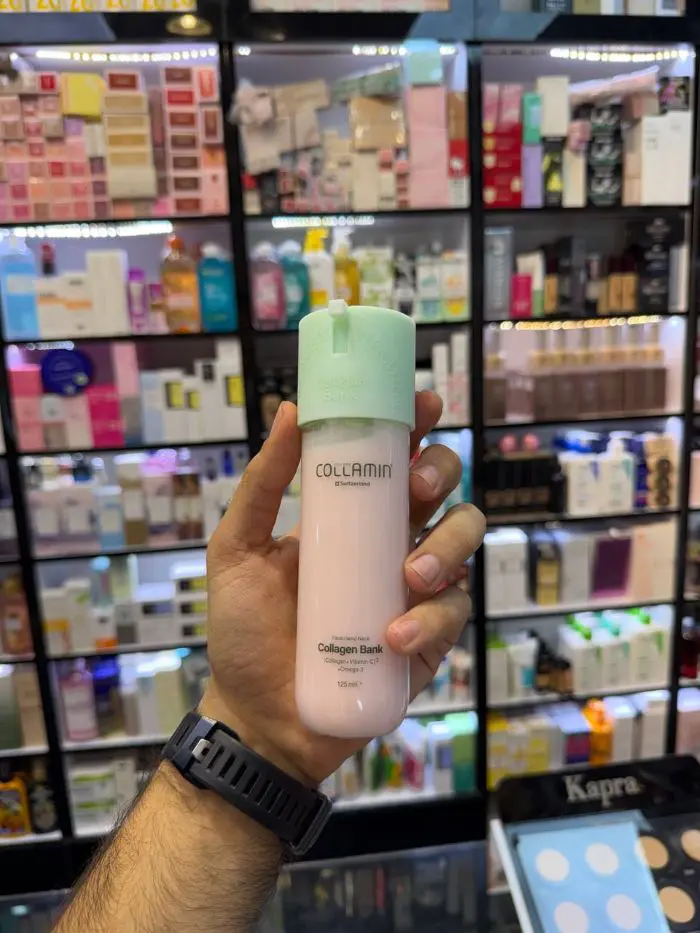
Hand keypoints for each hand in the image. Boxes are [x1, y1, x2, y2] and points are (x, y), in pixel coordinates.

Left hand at [201, 390, 484, 785]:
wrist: (259, 716)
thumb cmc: (246, 631)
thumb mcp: (238, 550)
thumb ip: (262, 485)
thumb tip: (289, 411)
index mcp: (350, 518)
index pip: (394, 460)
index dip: (415, 427)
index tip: (420, 405)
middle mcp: (390, 545)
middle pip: (444, 491)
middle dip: (443, 476)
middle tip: (417, 490)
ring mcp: (414, 592)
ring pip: (464, 544)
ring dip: (448, 549)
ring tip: (408, 578)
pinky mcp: (429, 639)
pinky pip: (454, 612)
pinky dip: (431, 620)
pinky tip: (393, 638)